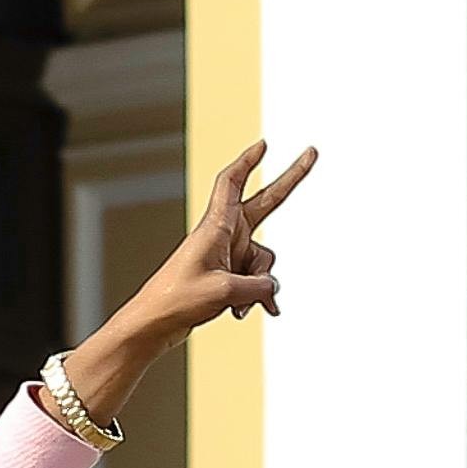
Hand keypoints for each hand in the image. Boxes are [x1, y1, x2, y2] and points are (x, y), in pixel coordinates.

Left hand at [63, 139, 315, 409]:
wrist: (155, 323)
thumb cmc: (178, 299)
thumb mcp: (225, 291)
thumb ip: (258, 287)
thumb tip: (273, 289)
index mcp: (216, 226)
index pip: (232, 182)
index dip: (248, 161)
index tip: (264, 144)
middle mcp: (225, 235)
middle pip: (265, 202)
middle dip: (290, 180)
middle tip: (311, 154)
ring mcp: (229, 254)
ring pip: (265, 259)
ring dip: (259, 284)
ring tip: (237, 304)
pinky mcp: (228, 274)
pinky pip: (257, 281)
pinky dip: (258, 296)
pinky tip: (256, 312)